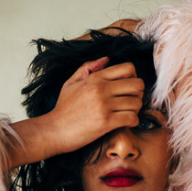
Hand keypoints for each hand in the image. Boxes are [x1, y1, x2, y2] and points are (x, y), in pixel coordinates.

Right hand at [7, 57, 145, 168]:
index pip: (128, 68)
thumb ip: (88, 68)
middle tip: (131, 100)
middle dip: (138, 93)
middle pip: (137, 84)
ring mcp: (104, 105)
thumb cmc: (63, 109)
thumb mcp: (70, 83)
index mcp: (95, 78)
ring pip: (137, 102)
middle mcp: (101, 89)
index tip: (128, 87)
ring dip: (136, 109)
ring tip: (127, 112)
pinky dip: (133, 121)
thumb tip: (106, 59)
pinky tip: (126, 122)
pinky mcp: (106, 122)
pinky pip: (132, 117)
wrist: (53, 131)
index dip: (133, 76)